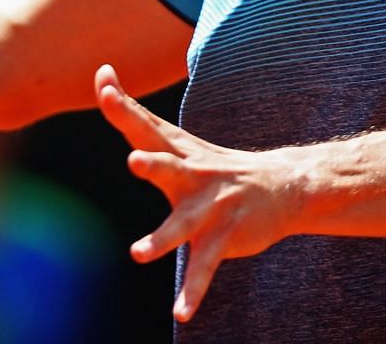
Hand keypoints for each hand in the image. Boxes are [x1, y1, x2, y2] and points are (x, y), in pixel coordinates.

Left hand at [95, 64, 307, 322]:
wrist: (283, 186)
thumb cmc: (214, 166)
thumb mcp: (177, 140)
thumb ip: (134, 114)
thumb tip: (102, 73)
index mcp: (178, 152)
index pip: (146, 125)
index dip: (124, 108)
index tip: (105, 85)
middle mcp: (193, 175)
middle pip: (169, 167)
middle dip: (152, 165)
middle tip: (133, 161)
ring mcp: (211, 207)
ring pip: (183, 223)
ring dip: (162, 239)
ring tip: (138, 254)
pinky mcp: (224, 237)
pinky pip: (204, 267)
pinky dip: (193, 291)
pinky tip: (181, 312)